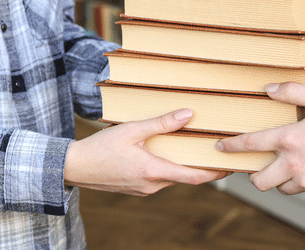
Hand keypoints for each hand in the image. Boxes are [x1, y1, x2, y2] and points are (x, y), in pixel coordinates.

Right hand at [64, 109, 228, 195]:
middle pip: (186, 178)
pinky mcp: (137, 189)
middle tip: (218, 154)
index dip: (215, 173)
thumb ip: (161, 123)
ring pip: (172, 178)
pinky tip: (168, 154)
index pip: (194, 177)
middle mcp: (152, 185)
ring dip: (184, 167)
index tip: (230, 166)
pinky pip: (160, 179)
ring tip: (195, 150)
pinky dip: (169, 169)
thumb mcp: (131, 130)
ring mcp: (144, 190)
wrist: (74, 168)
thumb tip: (188, 114)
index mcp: (153, 171)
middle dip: (202, 167)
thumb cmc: (99, 148)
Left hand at [216, 82, 304, 201]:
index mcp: (289, 138)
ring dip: (283, 180)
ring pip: (282, 188)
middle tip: (261, 168)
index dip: (231, 146)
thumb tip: (268, 89)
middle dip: (255, 175)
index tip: (220, 147)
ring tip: (295, 167)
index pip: (249, 144)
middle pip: (259, 180)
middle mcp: (292, 163)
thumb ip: (293, 92)